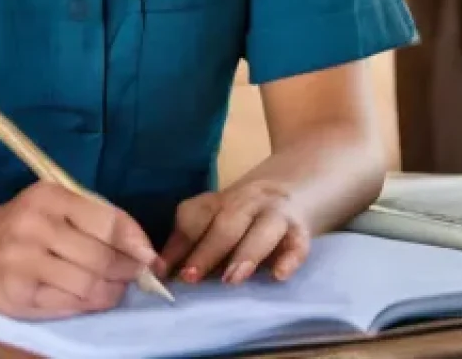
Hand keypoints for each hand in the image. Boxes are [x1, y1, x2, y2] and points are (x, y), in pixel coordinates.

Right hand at [0, 181, 159, 318]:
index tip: (150, 255)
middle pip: (101, 255)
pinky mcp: (19, 294)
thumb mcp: (55, 208)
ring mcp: (24, 260)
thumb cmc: (24, 226)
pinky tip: (93, 297)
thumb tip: (143, 250)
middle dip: (127, 270)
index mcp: (49, 196)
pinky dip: (90, 303)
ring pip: (89, 284)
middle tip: (136, 275)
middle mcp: (35, 224)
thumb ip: (94, 220)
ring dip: (112, 290)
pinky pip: (70, 304)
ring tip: (116, 287)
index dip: (135, 240)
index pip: (106, 219)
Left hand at [155, 181, 309, 285]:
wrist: (298, 182)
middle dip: (207, 251)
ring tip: (231, 280)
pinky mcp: (301, 230)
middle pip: (226, 223)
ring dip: (245, 254)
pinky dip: (289, 259)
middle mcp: (247, 202)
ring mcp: (276, 214)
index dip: (178, 243)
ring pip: (261, 230)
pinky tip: (279, 276)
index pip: (196, 216)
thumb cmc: (249, 213)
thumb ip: (194, 240)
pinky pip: (297, 244)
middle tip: (190, 277)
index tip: (161, 269)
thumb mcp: (221, 217)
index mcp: (221, 201)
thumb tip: (160, 271)